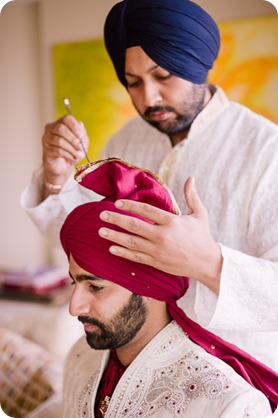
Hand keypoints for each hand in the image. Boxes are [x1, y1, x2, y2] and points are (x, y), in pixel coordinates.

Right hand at [42, 114, 88, 187]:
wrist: (64, 165)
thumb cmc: (73, 151)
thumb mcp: (82, 143)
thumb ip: (83, 135)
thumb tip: (80, 125)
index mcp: (61, 123)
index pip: (67, 118)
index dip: (75, 127)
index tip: (81, 136)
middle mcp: (51, 128)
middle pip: (60, 128)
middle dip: (72, 139)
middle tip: (79, 147)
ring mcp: (46, 139)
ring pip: (59, 141)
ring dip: (71, 149)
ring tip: (77, 154)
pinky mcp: (45, 149)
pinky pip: (57, 150)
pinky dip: (67, 155)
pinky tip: (72, 158)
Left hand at [99, 177, 221, 293]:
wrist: (206, 262)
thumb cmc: (202, 236)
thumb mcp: (199, 214)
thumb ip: (191, 196)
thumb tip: (191, 178)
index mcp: (172, 221)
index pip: (146, 210)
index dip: (130, 206)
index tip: (117, 202)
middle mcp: (162, 236)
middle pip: (134, 226)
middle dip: (116, 220)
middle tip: (102, 215)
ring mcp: (158, 250)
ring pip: (131, 242)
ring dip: (114, 236)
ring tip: (101, 231)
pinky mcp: (156, 262)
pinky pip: (136, 257)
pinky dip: (123, 253)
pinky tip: (112, 248)